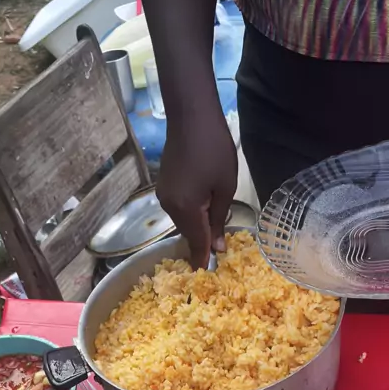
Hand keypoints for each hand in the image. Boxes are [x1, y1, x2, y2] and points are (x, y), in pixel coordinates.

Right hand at [156, 111, 237, 267]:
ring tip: (211, 230)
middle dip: (200, 243)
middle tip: (215, 252)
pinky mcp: (163, 186)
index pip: (196, 241)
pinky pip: (178, 208)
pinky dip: (189, 213)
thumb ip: (219, 219)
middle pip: (187, 233)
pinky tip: (201, 209)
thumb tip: (217, 248)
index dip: (202, 258)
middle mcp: (169, 206)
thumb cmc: (214, 149)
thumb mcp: (225, 187)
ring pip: (182, 221)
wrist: (191, 115)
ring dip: (196, 227)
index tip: (206, 274)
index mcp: (185, 208)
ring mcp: (164, 195)